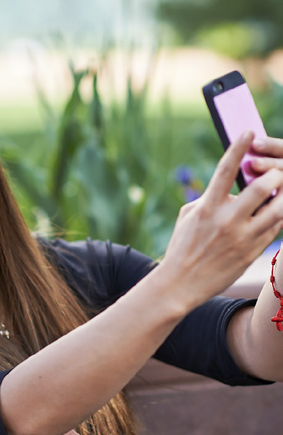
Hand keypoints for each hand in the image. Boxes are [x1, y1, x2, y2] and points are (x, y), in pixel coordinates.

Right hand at [159, 131, 282, 309]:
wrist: (181, 284)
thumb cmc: (182, 247)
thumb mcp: (187, 217)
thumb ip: (209, 199)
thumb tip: (231, 188)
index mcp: (207, 208)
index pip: (224, 171)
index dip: (238, 148)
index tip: (249, 131)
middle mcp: (226, 220)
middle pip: (261, 188)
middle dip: (273, 176)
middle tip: (273, 174)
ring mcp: (242, 237)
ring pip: (278, 209)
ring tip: (281, 192)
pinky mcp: (252, 252)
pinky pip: (276, 228)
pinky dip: (279, 217)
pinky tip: (276, 213)